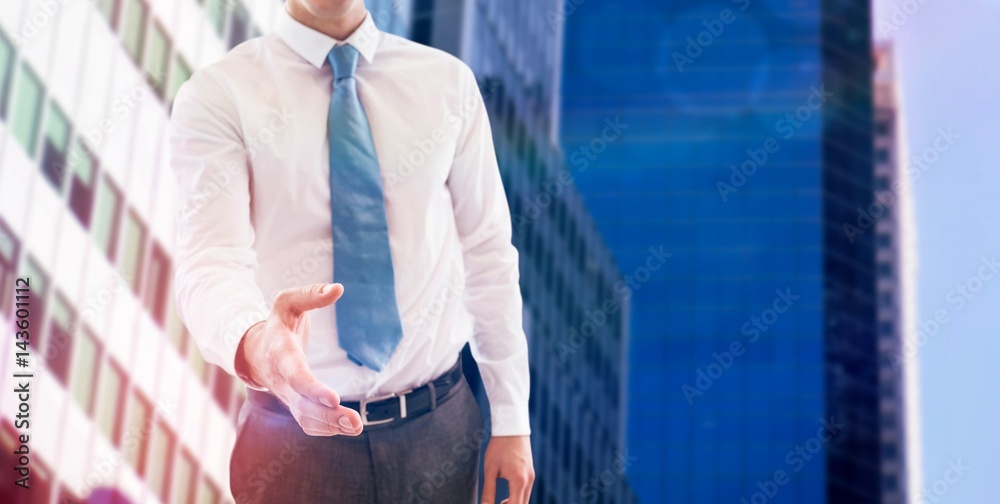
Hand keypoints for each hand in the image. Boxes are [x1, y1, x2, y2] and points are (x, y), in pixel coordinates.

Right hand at [235, 283, 363, 436]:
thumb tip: (338, 288)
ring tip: (356, 426)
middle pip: (302, 403)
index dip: (312, 388)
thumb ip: (311, 294)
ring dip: (331, 426)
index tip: (333, 399)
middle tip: (354, 422)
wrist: (255, 351)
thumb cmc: (277, 324)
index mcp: (280, 353)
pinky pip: (308, 423)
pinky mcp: (295, 405)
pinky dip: (326, 428)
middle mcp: (281, 379)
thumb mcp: (288, 302)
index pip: (295, 374)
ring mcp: (286, 395)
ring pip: (306, 418)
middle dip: (327, 415)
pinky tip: (347, 427)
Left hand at [482, 435, 533, 503]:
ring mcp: (532, 476)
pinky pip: (526, 491)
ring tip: (499, 503)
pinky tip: (506, 497)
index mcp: (519, 480)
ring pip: (525, 499)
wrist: (512, 427)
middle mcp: (529, 480)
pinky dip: (517, 497)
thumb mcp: (490, 469)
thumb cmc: (499, 446)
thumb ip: (488, 491)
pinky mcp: (531, 473)